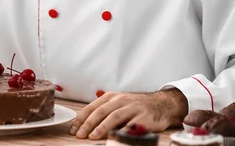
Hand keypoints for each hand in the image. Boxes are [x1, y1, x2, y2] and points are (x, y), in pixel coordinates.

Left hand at [69, 89, 187, 139]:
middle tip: (80, 134)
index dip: (81, 119)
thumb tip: (85, 125)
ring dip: (102, 127)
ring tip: (93, 136)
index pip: (92, 107)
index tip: (74, 129)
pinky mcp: (144, 117)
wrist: (160, 104)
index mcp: (111, 97)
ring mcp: (133, 108)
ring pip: (114, 117)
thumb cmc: (136, 106)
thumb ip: (104, 111)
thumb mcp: (118, 103)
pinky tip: (116, 137)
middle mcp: (121, 100)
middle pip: (101, 111)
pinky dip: (122, 131)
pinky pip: (131, 126)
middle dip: (88, 124)